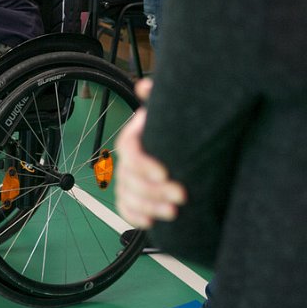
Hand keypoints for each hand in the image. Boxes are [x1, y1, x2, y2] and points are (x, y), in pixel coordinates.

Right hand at [114, 79, 186, 227]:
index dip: (144, 164)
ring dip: (150, 207)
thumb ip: (158, 98)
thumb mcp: (168, 113)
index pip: (129, 152)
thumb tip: (145, 85)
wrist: (178, 153)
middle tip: (181, 196)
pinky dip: (135, 217)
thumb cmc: (172, 132)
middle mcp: (126, 162)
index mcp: (133, 139)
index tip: (165, 173)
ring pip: (128, 197)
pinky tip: (151, 222)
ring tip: (174, 212)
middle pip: (130, 179)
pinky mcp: (131, 198)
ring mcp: (126, 181)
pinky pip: (125, 210)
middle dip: (155, 191)